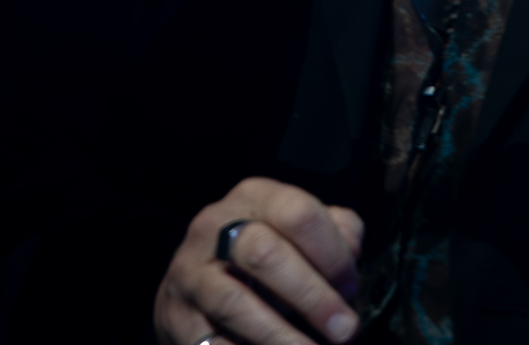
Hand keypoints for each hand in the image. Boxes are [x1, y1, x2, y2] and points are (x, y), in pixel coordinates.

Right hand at [155, 177, 363, 344]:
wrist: (196, 285)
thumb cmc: (264, 258)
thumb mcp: (295, 232)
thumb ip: (332, 232)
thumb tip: (349, 249)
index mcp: (253, 198)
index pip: (297, 213)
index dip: (331, 253)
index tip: (350, 288)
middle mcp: (214, 227)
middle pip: (263, 253)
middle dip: (311, 296)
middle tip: (344, 329)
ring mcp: (190, 272)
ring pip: (234, 302)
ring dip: (280, 335)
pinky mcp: (178, 316)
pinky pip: (211, 343)